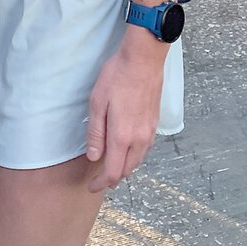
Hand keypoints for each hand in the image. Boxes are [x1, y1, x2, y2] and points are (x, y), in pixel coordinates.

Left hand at [84, 32, 166, 192]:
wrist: (143, 59)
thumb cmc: (118, 77)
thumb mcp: (97, 103)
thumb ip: (95, 133)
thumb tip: (94, 157)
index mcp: (122, 137)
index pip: (113, 172)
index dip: (101, 183)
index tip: (91, 186)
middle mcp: (139, 139)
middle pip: (127, 170)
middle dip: (112, 178)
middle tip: (98, 178)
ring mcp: (149, 131)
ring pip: (138, 161)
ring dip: (124, 167)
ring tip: (111, 166)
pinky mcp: (155, 123)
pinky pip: (144, 149)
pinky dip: (134, 156)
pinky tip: (126, 149)